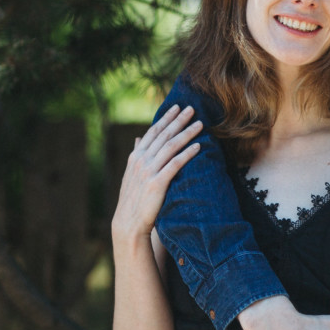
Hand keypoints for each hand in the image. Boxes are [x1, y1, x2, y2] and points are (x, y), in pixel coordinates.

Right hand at [111, 105, 200, 243]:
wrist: (129, 222)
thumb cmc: (133, 199)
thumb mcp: (131, 174)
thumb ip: (136, 154)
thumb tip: (138, 138)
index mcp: (135, 156)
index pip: (153, 131)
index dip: (166, 118)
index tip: (177, 107)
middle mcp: (141, 160)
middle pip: (163, 135)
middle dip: (179, 120)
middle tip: (192, 109)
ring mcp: (148, 171)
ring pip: (171, 146)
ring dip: (186, 133)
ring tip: (200, 124)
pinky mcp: (157, 183)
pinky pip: (175, 164)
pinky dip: (187, 153)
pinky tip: (198, 146)